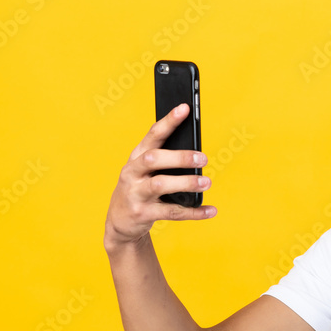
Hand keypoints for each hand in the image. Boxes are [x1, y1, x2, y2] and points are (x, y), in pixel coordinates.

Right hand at [104, 103, 215, 251]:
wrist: (120, 222)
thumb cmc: (140, 189)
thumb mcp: (146, 171)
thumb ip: (165, 160)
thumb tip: (198, 153)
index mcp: (137, 157)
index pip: (153, 134)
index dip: (169, 121)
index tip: (185, 108)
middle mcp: (133, 172)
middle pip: (155, 159)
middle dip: (180, 157)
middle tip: (202, 158)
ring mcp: (136, 194)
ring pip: (161, 185)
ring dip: (186, 182)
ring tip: (206, 182)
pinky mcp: (143, 214)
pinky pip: (172, 212)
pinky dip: (194, 212)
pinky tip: (210, 210)